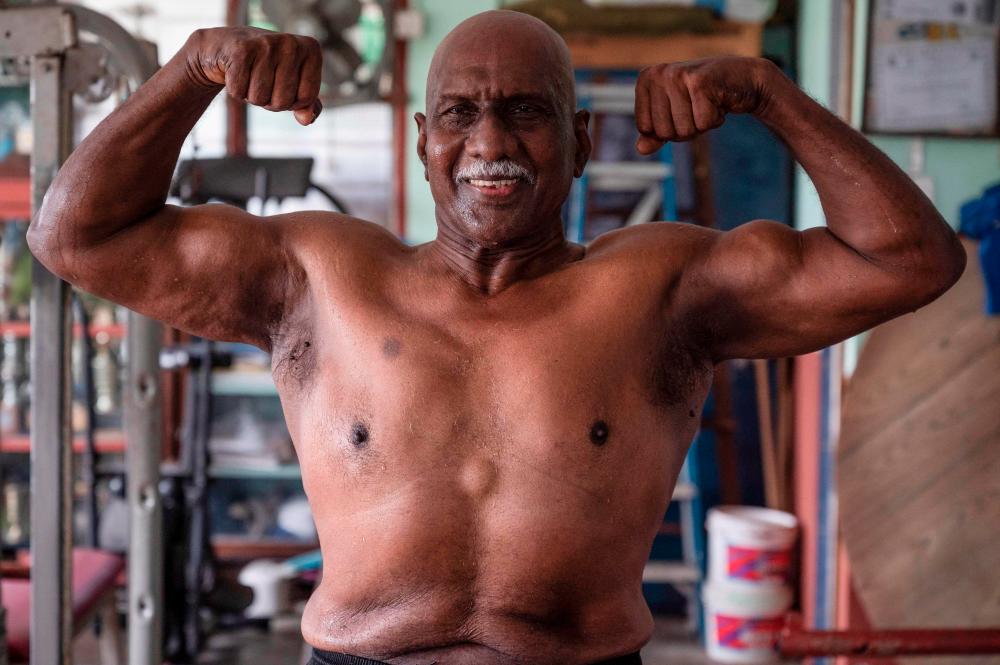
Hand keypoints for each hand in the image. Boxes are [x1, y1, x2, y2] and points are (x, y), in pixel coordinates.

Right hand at [184, 27, 322, 125]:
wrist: (225, 46)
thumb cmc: (266, 69)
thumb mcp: (292, 84)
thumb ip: (307, 104)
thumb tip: (307, 120)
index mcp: (311, 49)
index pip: (307, 98)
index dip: (292, 102)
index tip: (282, 85)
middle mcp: (291, 43)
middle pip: (284, 101)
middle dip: (270, 101)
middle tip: (262, 81)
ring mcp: (266, 44)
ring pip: (260, 99)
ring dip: (251, 96)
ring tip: (249, 76)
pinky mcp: (241, 49)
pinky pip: (239, 92)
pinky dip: (235, 90)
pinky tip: (235, 72)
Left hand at [634, 56, 776, 153]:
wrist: (744, 77)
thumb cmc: (705, 96)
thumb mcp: (675, 113)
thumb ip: (655, 133)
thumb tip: (640, 149)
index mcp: (646, 79)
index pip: (645, 128)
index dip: (667, 130)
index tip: (681, 111)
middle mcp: (658, 74)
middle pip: (664, 132)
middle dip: (686, 129)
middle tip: (698, 108)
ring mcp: (678, 76)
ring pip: (684, 130)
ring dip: (701, 125)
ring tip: (708, 103)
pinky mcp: (699, 82)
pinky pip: (703, 124)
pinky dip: (715, 120)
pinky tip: (719, 102)